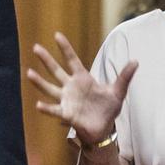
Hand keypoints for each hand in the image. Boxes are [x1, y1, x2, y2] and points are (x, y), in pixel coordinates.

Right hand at [25, 32, 137, 146]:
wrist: (104, 129)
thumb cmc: (108, 109)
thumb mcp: (118, 91)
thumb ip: (124, 76)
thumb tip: (136, 61)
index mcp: (83, 79)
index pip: (72, 60)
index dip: (65, 48)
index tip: (56, 35)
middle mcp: (71, 87)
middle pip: (56, 71)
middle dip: (46, 59)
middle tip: (35, 47)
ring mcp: (67, 100)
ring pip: (50, 88)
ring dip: (39, 81)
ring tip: (28, 72)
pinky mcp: (66, 114)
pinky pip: (54, 110)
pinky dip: (46, 108)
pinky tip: (38, 105)